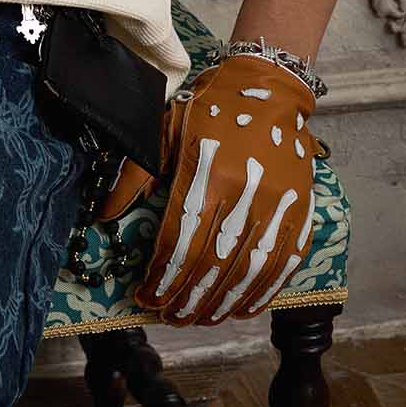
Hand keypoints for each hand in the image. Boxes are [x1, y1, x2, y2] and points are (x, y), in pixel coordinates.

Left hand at [95, 55, 322, 324]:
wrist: (269, 88)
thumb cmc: (211, 108)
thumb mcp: (164, 130)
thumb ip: (135, 175)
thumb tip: (104, 214)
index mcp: (208, 170)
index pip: (182, 239)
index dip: (163, 274)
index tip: (146, 295)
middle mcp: (246, 192)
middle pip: (213, 261)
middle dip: (188, 296)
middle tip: (169, 316)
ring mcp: (278, 205)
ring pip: (247, 270)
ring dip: (222, 302)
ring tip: (199, 318)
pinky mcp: (301, 211)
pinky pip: (283, 263)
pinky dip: (262, 292)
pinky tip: (242, 308)